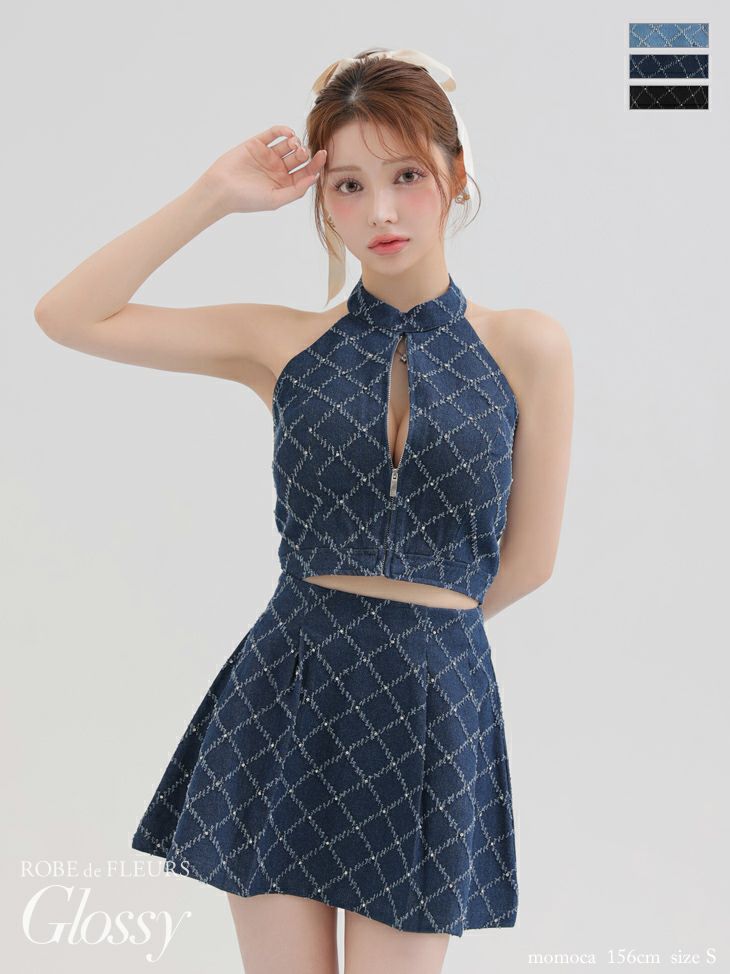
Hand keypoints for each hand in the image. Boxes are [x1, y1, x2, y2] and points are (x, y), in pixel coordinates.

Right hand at [201, 125, 326, 213]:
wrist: (221, 188)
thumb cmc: (248, 199)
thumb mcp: (276, 200)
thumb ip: (296, 191)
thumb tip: (315, 178)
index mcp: (285, 184)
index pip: (305, 172)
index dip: (316, 164)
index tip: (323, 155)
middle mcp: (278, 170)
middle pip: (299, 158)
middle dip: (304, 153)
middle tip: (302, 152)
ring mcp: (268, 156)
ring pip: (288, 144)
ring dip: (295, 142)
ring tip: (293, 144)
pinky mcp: (257, 143)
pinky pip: (273, 133)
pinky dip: (282, 130)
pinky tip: (288, 133)